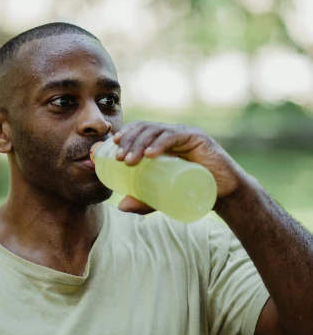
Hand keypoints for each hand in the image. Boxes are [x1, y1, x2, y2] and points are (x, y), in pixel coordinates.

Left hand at [113, 121, 248, 214]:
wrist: (223, 193)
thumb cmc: (192, 190)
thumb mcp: (163, 196)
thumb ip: (144, 200)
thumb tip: (121, 206)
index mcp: (162, 142)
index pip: (139, 130)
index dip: (124, 135)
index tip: (111, 148)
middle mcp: (171, 134)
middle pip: (144, 128)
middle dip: (129, 141)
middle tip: (119, 159)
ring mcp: (184, 134)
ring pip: (156, 131)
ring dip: (139, 143)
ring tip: (129, 161)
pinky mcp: (198, 138)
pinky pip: (175, 136)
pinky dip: (160, 143)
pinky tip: (150, 154)